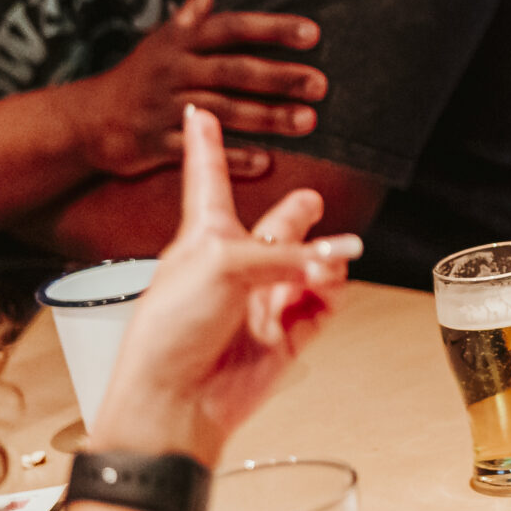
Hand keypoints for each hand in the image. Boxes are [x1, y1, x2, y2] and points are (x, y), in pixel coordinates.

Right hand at [75, 0, 323, 180]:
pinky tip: (266, 162)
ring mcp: (164, 108)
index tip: (313, 33)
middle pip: (233, 71)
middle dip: (279, 78)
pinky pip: (198, 151)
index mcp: (179, 41)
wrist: (85, 120)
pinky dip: (231, 158)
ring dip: (266, 117)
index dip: (272, 28)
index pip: (232, 28)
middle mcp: (173, 71)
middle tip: (321, 85)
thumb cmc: (139, 74)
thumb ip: (193, 13)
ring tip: (308, 120)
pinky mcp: (155, 144)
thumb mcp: (161, 38)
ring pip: (223, 111)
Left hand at [86, 106, 357, 466]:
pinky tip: (323, 290)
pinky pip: (325, 301)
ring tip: (324, 265)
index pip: (208, 178)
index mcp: (202, 237)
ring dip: (325, 259)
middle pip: (277, 223)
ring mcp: (263, 298)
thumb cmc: (170, 332)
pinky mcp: (287, 332)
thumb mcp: (223, 266)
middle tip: (311, 205)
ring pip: (312, 261)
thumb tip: (339, 254)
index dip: (206, 143)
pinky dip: (331, 293)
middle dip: (299, 213)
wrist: (177, 401)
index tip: (201, 110)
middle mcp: (234, 264)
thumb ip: (288, 255)